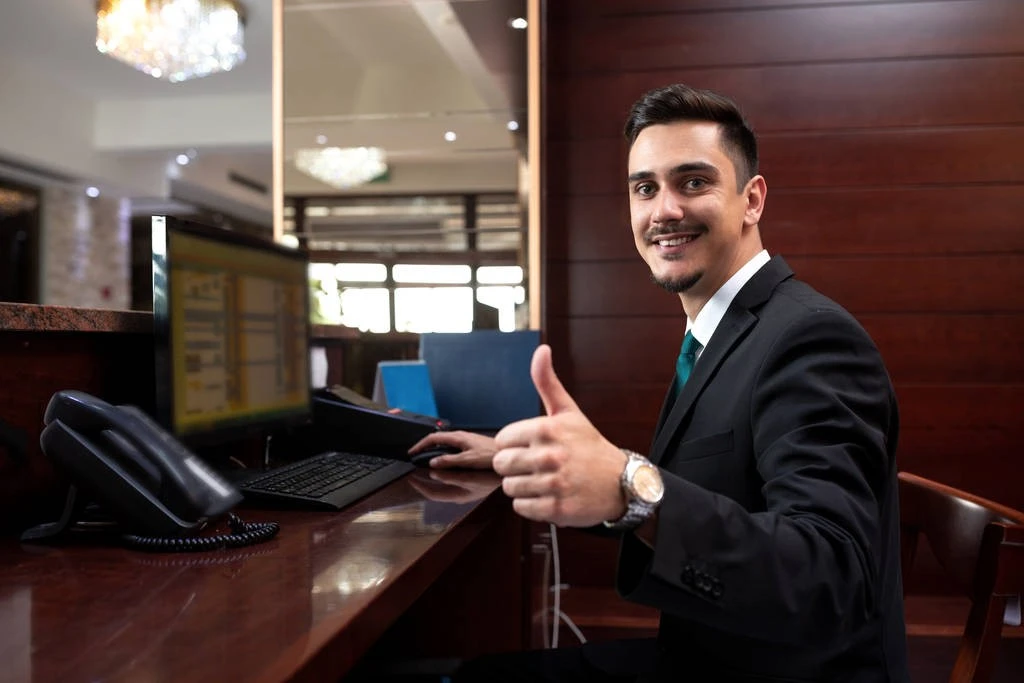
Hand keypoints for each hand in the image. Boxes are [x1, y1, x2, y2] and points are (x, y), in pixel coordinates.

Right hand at [407, 430, 497, 469]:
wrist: (507, 452)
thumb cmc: (491, 455)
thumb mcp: (468, 460)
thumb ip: (450, 461)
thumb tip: (433, 462)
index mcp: (458, 437)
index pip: (432, 438)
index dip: (420, 445)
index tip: (411, 453)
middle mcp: (460, 436)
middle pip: (437, 438)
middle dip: (424, 446)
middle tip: (415, 455)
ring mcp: (465, 439)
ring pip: (444, 442)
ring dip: (433, 448)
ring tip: (426, 457)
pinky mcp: (470, 444)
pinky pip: (451, 445)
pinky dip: (442, 451)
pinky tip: (444, 459)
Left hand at [408, 469, 495, 503]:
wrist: (510, 476)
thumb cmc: (493, 478)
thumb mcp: (469, 478)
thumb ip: (450, 477)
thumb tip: (433, 473)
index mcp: (457, 496)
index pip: (431, 494)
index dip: (419, 486)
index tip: (409, 477)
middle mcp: (459, 495)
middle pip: (435, 491)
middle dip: (423, 482)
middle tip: (414, 471)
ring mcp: (465, 491)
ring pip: (443, 486)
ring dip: (433, 476)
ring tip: (424, 466)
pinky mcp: (470, 485)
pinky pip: (451, 481)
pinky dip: (444, 474)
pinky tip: (444, 465)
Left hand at [493, 344, 627, 526]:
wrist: (621, 483)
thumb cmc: (588, 446)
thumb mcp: (569, 412)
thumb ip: (548, 382)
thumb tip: (541, 349)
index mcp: (547, 429)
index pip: (501, 440)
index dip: (514, 445)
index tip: (533, 446)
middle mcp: (549, 456)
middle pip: (502, 465)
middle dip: (515, 467)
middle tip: (537, 466)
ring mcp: (553, 484)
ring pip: (509, 488)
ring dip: (523, 487)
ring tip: (545, 481)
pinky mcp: (556, 509)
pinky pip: (521, 508)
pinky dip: (531, 505)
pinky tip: (549, 495)